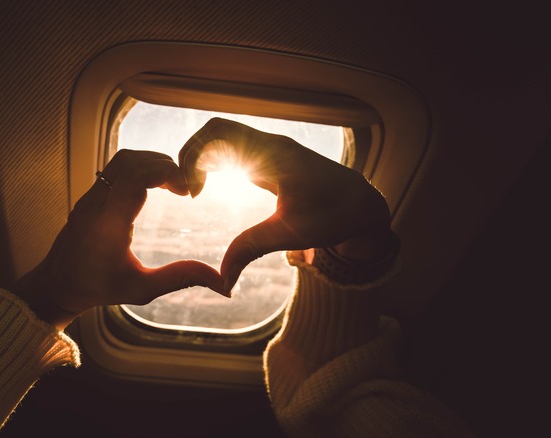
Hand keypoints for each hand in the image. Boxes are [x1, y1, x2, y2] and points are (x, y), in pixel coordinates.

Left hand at [13, 149, 224, 328]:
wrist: (56, 285)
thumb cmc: (98, 288)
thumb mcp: (142, 289)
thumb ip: (180, 279)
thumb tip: (222, 283)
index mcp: (107, 224)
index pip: (135, 177)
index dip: (166, 173)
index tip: (186, 191)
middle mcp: (95, 204)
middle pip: (129, 160)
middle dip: (162, 164)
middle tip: (184, 185)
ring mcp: (89, 197)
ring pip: (120, 160)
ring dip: (150, 163)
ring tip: (172, 182)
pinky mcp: (89, 196)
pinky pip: (114, 169)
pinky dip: (138, 168)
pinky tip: (155, 186)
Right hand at [179, 118, 392, 291]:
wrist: (362, 207)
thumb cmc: (334, 215)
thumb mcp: (289, 234)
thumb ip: (251, 250)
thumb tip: (222, 281)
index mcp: (272, 153)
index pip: (217, 132)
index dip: (194, 156)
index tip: (195, 193)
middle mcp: (268, 144)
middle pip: (214, 132)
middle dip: (191, 156)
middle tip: (188, 191)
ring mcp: (269, 150)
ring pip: (222, 139)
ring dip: (202, 160)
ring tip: (195, 192)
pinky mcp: (269, 160)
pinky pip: (233, 150)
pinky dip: (214, 164)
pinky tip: (209, 188)